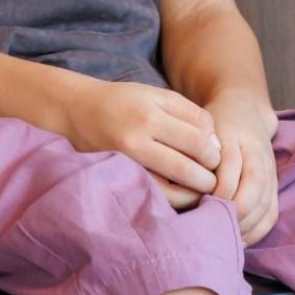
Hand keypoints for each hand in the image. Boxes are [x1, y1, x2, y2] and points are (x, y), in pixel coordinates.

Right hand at [61, 78, 222, 209]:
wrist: (76, 112)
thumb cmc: (122, 102)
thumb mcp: (155, 95)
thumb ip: (188, 113)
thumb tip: (217, 144)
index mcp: (151, 111)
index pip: (200, 135)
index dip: (215, 149)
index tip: (216, 154)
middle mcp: (139, 134)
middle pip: (192, 160)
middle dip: (211, 172)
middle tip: (215, 176)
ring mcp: (128, 159)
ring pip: (178, 183)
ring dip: (198, 189)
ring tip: (203, 188)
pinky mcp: (120, 177)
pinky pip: (157, 195)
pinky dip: (176, 199)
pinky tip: (183, 195)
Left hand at [203, 90, 279, 246]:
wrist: (245, 110)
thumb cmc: (216, 122)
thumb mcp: (204, 126)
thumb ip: (198, 149)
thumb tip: (187, 179)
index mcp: (238, 138)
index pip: (233, 166)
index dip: (220, 189)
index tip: (203, 204)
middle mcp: (259, 156)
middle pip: (254, 190)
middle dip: (234, 212)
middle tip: (213, 227)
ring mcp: (270, 172)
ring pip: (265, 205)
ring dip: (246, 225)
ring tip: (225, 238)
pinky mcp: (274, 186)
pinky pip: (272, 213)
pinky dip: (258, 230)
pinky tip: (240, 240)